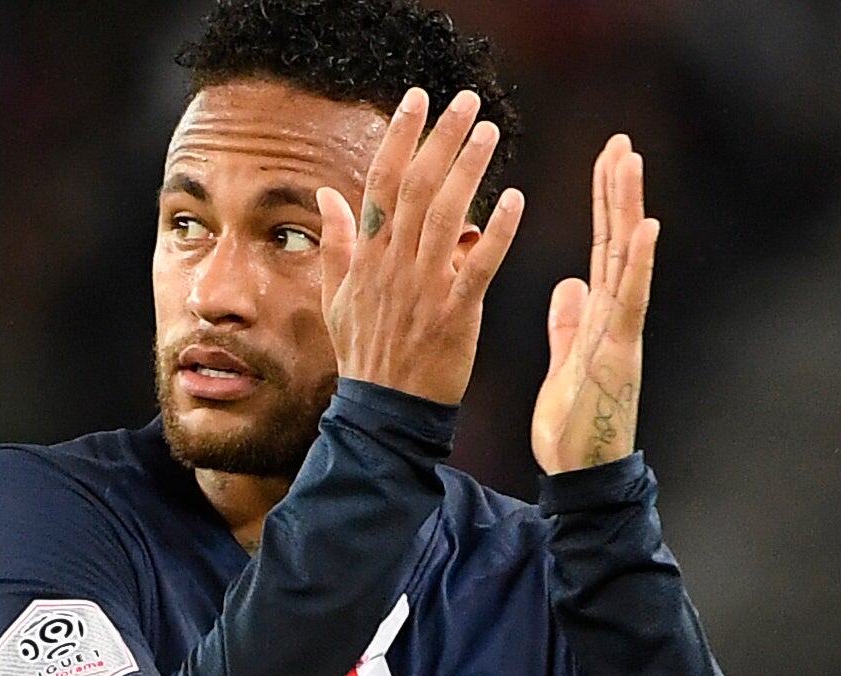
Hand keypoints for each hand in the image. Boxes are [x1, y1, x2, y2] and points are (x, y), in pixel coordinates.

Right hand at [317, 87, 524, 405]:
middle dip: (442, 139)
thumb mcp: (336, 298)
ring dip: (469, 171)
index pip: (380, 183)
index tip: (417, 99)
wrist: (384, 411)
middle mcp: (394, 265)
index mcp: (368, 257)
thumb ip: (336, 243)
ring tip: (490, 132)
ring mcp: (424, 289)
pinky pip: (478, 267)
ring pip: (446, 217)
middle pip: (417, 188)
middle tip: (466, 101)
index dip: (400, 138)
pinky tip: (515, 200)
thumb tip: (326, 195)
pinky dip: (496, 234)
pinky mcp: (455, 315)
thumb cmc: (365, 354)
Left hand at [531, 134, 660, 472]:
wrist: (581, 475)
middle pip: (618, 242)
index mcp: (601, 316)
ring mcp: (622, 331)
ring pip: (628, 260)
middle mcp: (617, 316)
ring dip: (629, 210)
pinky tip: (646, 228)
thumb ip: (571, 323)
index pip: (602, 248)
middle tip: (620, 142)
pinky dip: (640, 264)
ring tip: (630, 163)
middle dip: (618, 192)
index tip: (604, 160)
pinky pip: (630, 301)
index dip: (603, 205)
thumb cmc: (575, 427)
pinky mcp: (619, 352)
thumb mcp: (566, 363)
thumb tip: (571, 285)